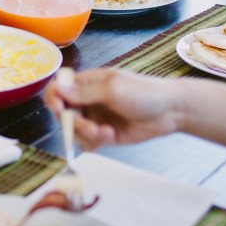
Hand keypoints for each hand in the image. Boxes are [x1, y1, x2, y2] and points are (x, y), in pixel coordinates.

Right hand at [44, 68, 180, 150]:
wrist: (170, 111)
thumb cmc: (145, 93)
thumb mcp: (112, 90)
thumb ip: (84, 92)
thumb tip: (58, 88)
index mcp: (88, 82)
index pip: (59, 88)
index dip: (55, 98)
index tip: (59, 108)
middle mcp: (88, 100)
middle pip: (64, 113)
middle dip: (74, 123)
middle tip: (91, 128)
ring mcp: (96, 117)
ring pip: (74, 130)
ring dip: (86, 134)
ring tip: (105, 133)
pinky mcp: (104, 134)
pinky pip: (87, 142)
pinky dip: (94, 142)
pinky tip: (110, 136)